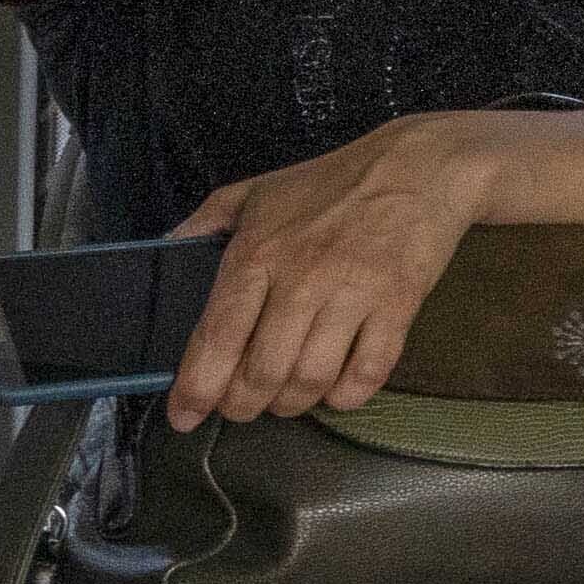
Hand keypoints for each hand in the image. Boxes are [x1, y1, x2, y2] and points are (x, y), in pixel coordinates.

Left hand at [165, 116, 487, 423]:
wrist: (418, 168)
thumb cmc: (331, 182)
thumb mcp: (255, 191)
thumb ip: (204, 222)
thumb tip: (165, 251)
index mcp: (258, 253)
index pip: (218, 335)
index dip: (197, 386)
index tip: (183, 415)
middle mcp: (301, 279)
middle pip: (263, 371)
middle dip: (244, 405)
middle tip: (240, 409)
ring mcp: (353, 295)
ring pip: (312, 378)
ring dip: (292, 403)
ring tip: (284, 401)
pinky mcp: (397, 307)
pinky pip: (369, 372)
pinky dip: (347, 395)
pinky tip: (336, 392)